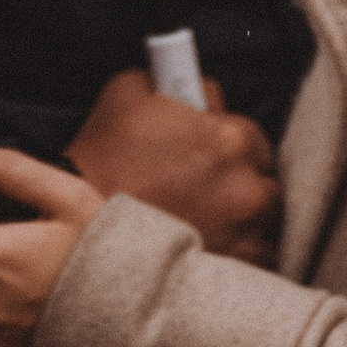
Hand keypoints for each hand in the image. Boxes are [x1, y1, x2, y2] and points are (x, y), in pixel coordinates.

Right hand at [68, 66, 279, 263]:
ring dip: (241, 217)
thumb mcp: (127, 93)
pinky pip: (256, 257)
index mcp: (230, 139)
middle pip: (263, 180)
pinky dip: (237, 252)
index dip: (229, 143)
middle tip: (207, 188)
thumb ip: (170, 77)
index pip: (251, 135)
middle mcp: (248, 187)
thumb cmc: (103, 161)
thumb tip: (190, 84)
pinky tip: (208, 245)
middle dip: (240, 181)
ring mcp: (246, 233)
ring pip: (262, 220)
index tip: (213, 153)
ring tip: (206, 220)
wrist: (83, 233)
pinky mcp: (237, 268)